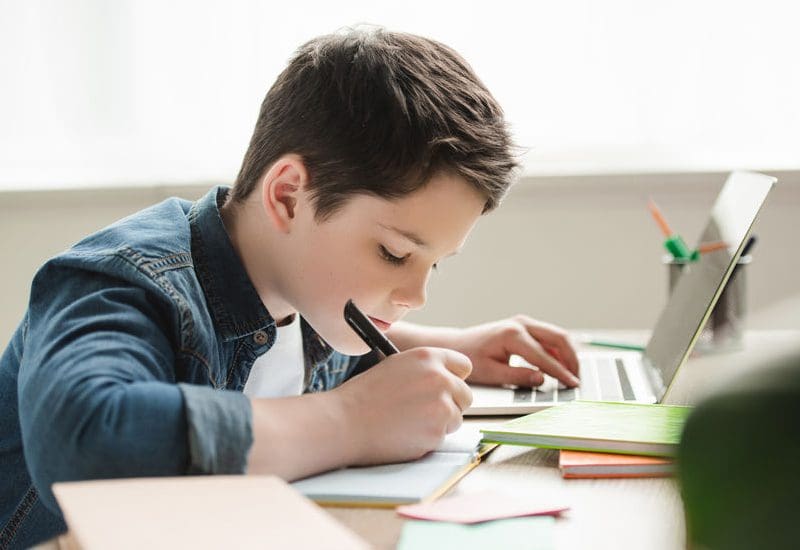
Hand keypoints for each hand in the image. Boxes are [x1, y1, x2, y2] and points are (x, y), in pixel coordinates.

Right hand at [331, 347, 471, 464]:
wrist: (345, 422)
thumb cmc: (363, 395)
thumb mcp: (395, 366)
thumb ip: (424, 369)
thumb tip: (447, 379)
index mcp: (427, 357)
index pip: (463, 365)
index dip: (454, 378)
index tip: (447, 386)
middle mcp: (440, 378)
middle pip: (465, 395)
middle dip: (450, 404)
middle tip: (425, 410)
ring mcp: (441, 407)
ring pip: (456, 418)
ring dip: (439, 423)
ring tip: (409, 421)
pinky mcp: (437, 432)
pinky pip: (442, 437)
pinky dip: (428, 439)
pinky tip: (405, 433)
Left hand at [450, 315, 579, 387]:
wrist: (459, 344)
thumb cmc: (471, 359)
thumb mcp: (491, 373)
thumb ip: (518, 377)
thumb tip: (543, 380)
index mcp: (512, 335)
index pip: (544, 357)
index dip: (561, 373)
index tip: (573, 385)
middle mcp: (521, 324)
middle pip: (559, 338)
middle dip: (572, 359)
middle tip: (577, 379)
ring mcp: (524, 322)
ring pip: (557, 335)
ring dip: (567, 353)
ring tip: (572, 374)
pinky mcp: (525, 326)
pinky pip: (548, 337)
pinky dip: (558, 350)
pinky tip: (560, 366)